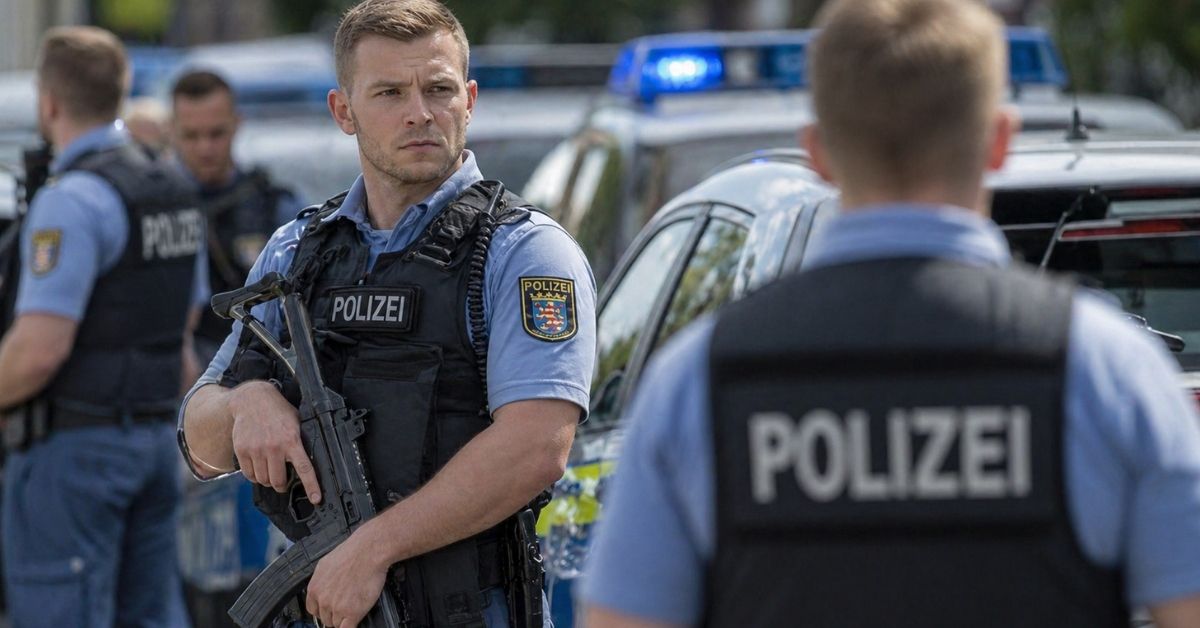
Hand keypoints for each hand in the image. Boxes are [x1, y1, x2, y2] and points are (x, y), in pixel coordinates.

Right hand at [228, 380, 320, 502]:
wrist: (252, 399)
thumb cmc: (278, 411)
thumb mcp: (296, 422)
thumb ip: (300, 441)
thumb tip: (310, 460)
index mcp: (291, 440)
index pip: (304, 468)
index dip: (311, 486)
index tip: (316, 499)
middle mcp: (274, 447)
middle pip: (278, 481)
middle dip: (282, 486)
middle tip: (283, 483)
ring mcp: (256, 449)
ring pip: (263, 480)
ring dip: (268, 480)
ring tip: (270, 471)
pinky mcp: (242, 450)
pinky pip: (249, 475)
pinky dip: (254, 476)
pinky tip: (258, 467)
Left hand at [306, 526, 388, 627]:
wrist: (369, 551)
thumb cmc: (353, 553)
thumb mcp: (327, 564)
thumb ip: (322, 581)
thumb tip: (325, 588)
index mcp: (314, 588)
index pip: (313, 609)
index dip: (323, 610)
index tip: (330, 609)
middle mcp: (322, 599)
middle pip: (325, 618)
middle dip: (335, 613)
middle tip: (346, 605)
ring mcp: (336, 607)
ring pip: (337, 624)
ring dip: (344, 619)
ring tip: (355, 606)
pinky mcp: (352, 613)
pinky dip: (351, 625)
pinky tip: (356, 619)